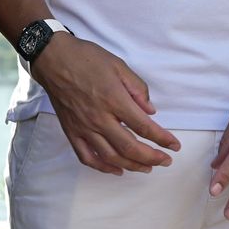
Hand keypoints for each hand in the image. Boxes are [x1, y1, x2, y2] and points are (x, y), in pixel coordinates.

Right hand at [32, 35, 180, 174]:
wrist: (54, 59)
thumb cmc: (87, 58)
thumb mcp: (118, 65)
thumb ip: (137, 88)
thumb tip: (150, 111)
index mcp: (114, 100)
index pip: (144, 126)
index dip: (162, 139)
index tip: (174, 145)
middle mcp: (99, 118)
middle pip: (130, 147)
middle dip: (152, 157)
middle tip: (166, 161)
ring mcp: (84, 127)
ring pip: (111, 156)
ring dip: (132, 165)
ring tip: (147, 167)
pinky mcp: (71, 132)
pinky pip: (87, 157)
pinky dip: (103, 168)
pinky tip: (116, 169)